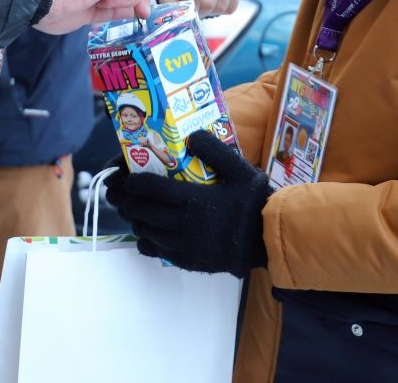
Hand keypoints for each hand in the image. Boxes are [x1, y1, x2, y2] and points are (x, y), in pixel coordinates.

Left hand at [106, 130, 270, 276]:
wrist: (269, 240)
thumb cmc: (253, 202)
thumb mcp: (239, 170)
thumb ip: (214, 151)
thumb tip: (191, 136)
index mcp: (193, 200)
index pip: (151, 189)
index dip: (135, 183)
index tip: (129, 179)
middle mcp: (185, 225)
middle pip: (144, 213)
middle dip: (130, 203)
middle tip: (127, 196)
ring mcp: (186, 246)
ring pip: (149, 234)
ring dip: (138, 222)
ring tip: (137, 213)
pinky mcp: (191, 261)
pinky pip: (160, 253)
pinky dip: (149, 243)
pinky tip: (151, 235)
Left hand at [158, 0, 240, 15]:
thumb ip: (171, 8)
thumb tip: (182, 24)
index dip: (190, 10)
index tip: (186, 11)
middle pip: (209, 3)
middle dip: (200, 12)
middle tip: (193, 9)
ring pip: (222, 6)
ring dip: (211, 12)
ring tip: (202, 4)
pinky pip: (233, 6)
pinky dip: (223, 10)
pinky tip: (213, 2)